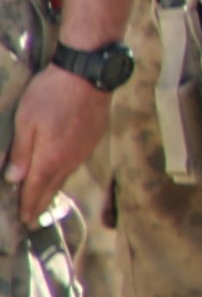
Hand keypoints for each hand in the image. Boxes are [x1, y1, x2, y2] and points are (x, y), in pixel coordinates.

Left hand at [6, 67, 104, 224]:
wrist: (88, 75)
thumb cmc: (51, 95)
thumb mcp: (25, 121)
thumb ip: (20, 152)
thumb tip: (13, 179)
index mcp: (50, 159)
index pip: (35, 190)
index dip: (27, 206)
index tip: (23, 221)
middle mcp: (69, 160)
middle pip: (52, 188)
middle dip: (40, 205)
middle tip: (32, 219)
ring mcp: (83, 151)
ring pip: (65, 177)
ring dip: (52, 190)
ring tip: (43, 199)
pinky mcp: (92, 140)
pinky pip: (75, 164)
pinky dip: (63, 174)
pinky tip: (59, 171)